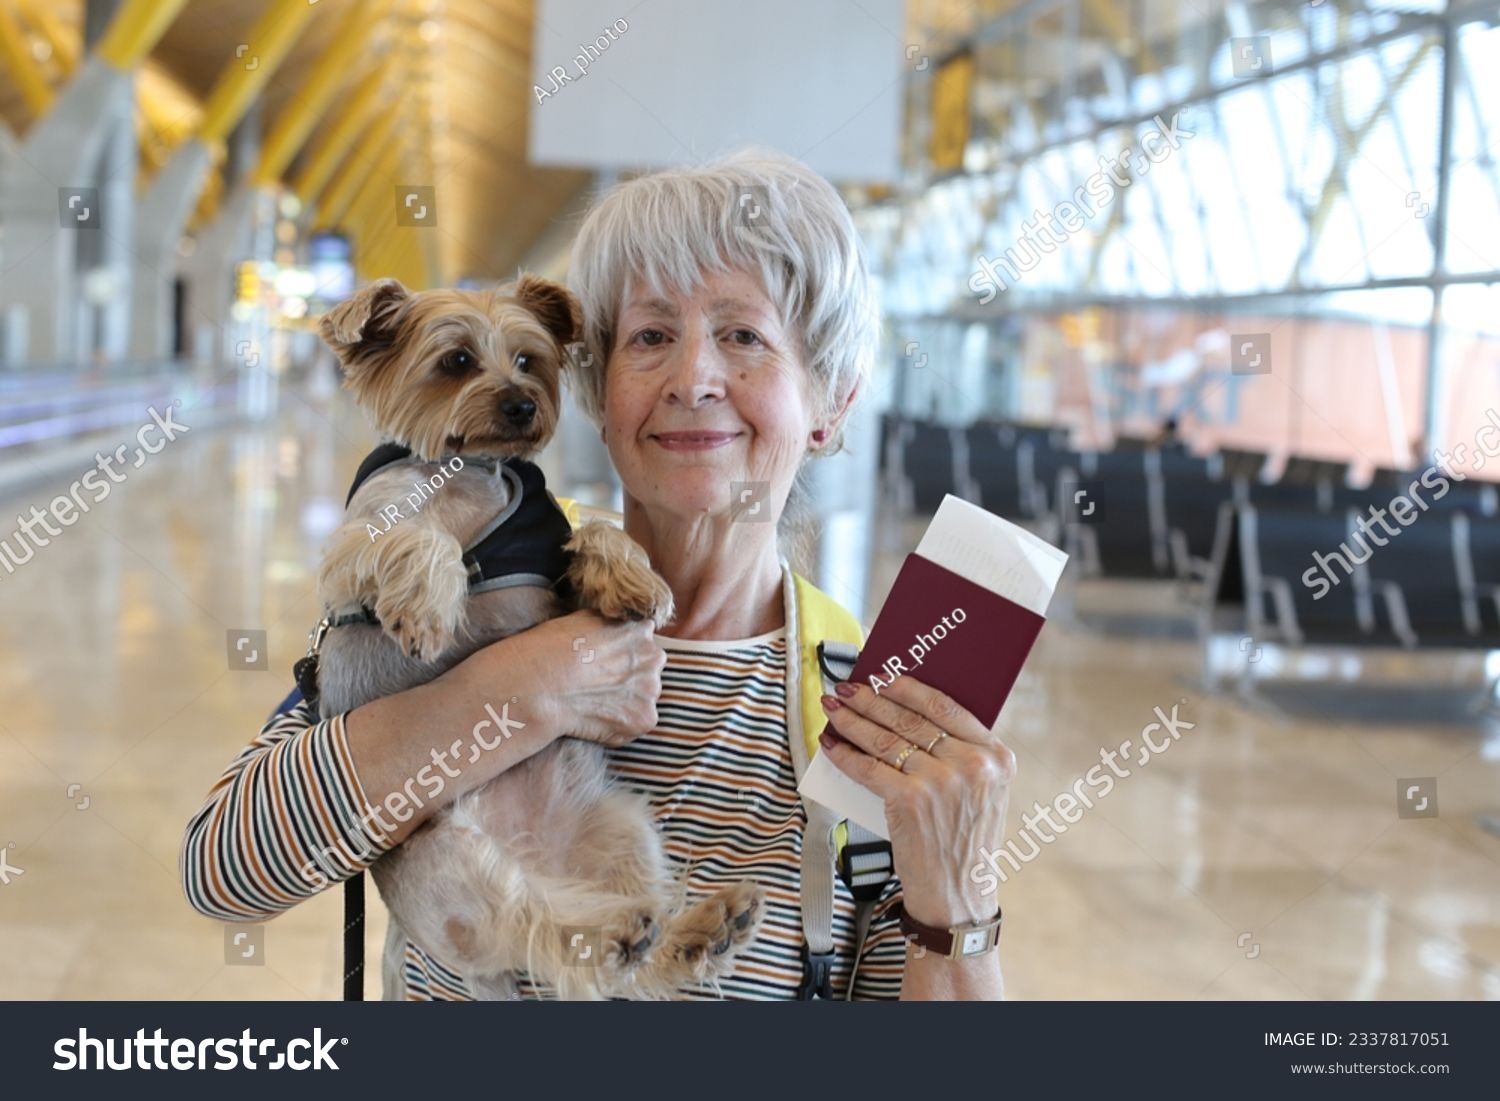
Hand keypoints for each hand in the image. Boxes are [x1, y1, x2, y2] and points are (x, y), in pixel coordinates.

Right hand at [473, 610, 664, 747]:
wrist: (542, 684)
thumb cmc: (552, 648)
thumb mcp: (583, 619)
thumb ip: (609, 625)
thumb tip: (611, 629)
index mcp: (640, 629)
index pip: (642, 642)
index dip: (622, 654)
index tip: (605, 663)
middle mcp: (653, 657)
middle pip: (648, 669)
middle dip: (629, 677)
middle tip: (599, 685)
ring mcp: (651, 689)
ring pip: (644, 697)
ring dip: (626, 701)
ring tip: (594, 703)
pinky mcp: (644, 719)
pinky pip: (636, 723)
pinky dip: (620, 725)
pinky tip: (596, 719)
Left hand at [817, 674, 1013, 927]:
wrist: (960, 896)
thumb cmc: (964, 842)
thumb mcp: (983, 793)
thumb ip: (959, 754)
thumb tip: (905, 713)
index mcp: (996, 755)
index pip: (946, 707)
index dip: (909, 688)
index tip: (884, 677)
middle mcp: (972, 764)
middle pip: (910, 718)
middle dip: (871, 699)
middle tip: (846, 687)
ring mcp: (941, 781)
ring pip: (885, 738)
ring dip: (853, 720)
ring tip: (834, 709)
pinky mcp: (910, 800)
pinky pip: (869, 767)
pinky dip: (846, 754)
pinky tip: (832, 744)